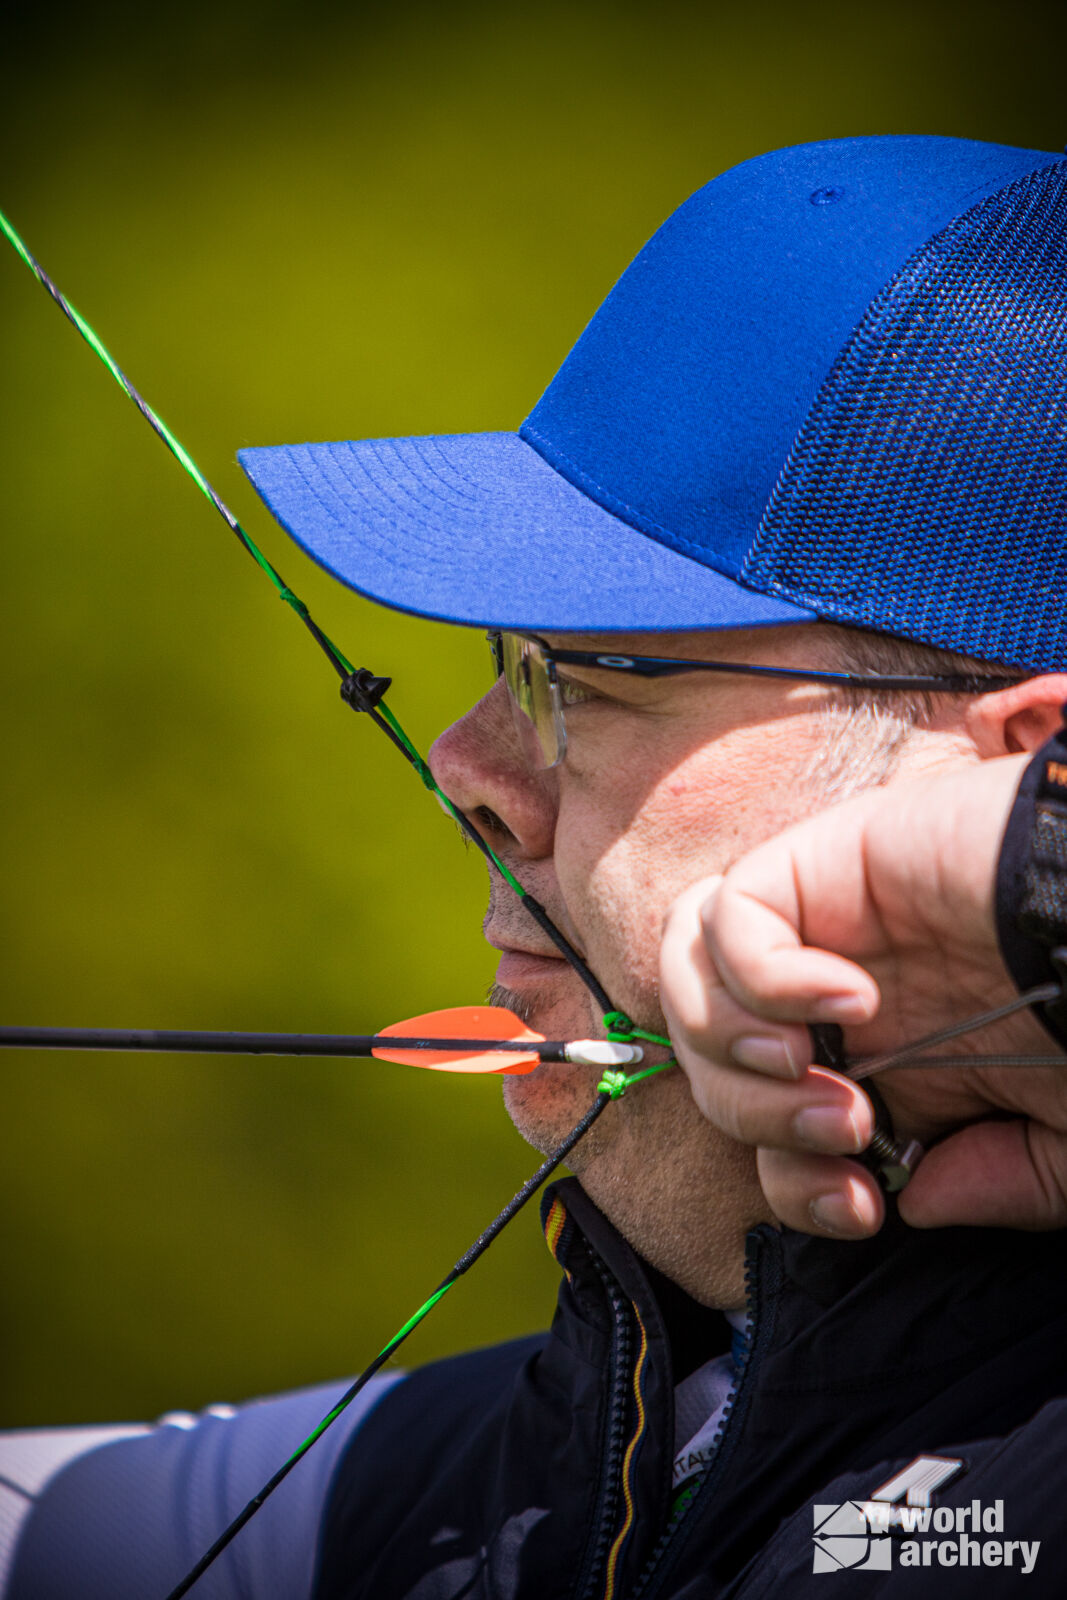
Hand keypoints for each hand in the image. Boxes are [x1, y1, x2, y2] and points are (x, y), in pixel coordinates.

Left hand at [659, 755, 1066, 1236]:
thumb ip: (999, 1181)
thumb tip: (912, 1204)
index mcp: (885, 1062)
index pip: (765, 1131)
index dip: (791, 1187)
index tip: (860, 1205)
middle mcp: (835, 996)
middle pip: (710, 1060)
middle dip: (756, 1121)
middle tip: (848, 1127)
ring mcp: (826, 926)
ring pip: (692, 979)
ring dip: (734, 1050)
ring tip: (813, 1070)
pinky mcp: (830, 860)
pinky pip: (732, 912)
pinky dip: (762, 970)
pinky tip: (848, 999)